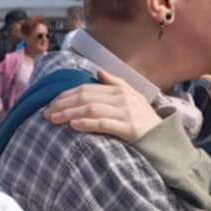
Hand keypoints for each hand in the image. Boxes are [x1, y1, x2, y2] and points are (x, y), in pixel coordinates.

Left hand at [44, 71, 161, 141]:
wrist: (164, 138)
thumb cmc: (144, 119)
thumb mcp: (132, 96)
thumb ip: (115, 83)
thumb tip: (98, 72)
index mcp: (119, 89)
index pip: (87, 88)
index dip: (67, 95)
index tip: (51, 103)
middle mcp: (122, 98)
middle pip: (86, 97)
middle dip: (63, 104)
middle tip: (47, 113)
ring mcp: (126, 112)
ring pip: (91, 109)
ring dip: (69, 113)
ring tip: (54, 120)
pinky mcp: (129, 128)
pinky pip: (103, 123)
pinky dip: (86, 124)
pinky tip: (73, 126)